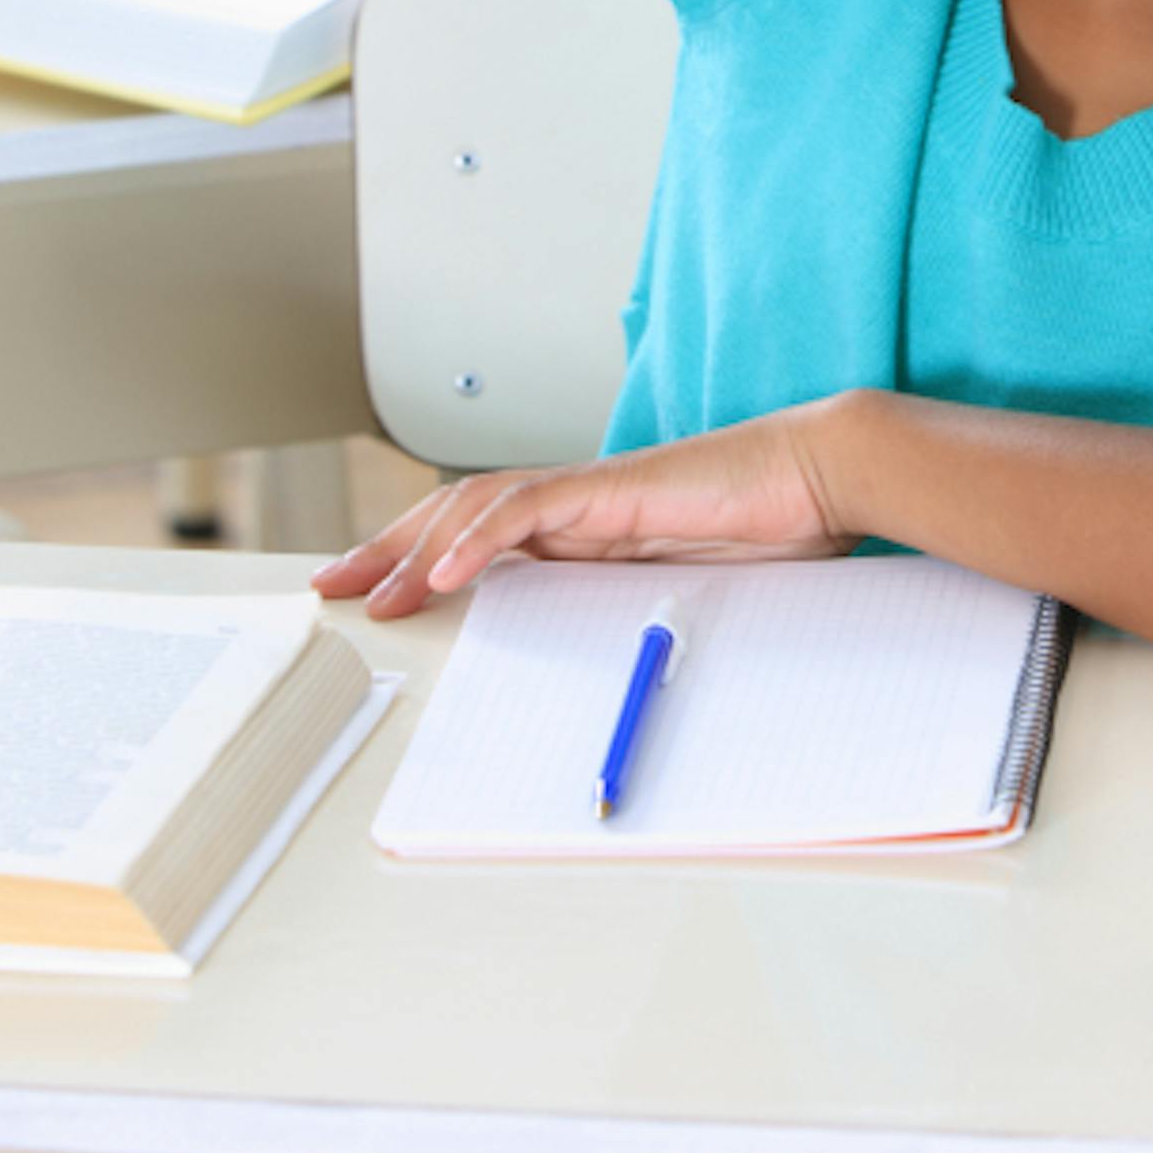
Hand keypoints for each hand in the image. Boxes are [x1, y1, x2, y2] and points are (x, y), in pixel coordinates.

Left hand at [312, 402, 863, 619]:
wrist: (820, 474)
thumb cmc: (770, 530)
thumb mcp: (687, 594)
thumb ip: (636, 615)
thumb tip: (601, 678)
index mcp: (585, 528)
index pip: (479, 536)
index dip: (418, 560)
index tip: (370, 596)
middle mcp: (575, 502)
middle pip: (455, 515)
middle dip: (387, 550)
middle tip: (332, 589)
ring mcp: (591, 490)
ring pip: (478, 507)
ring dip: (420, 550)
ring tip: (380, 593)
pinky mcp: (614, 487)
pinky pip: (531, 506)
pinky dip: (482, 538)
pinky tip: (448, 570)